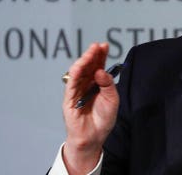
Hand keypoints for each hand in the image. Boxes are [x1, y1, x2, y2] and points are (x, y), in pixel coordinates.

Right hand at [62, 43, 118, 173]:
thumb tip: (100, 71)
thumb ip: (108, 85)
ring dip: (84, 61)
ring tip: (91, 52)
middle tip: (98, 46)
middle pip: (88, 66)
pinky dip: (74, 73)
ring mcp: (77, 90)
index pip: (98, 65)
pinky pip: (71, 84)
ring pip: (79, 72)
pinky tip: (79, 66)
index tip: (104, 46)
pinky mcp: (69, 98)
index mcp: (97, 83)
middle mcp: (86, 84)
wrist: (94, 136)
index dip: (100, 55)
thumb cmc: (103, 119)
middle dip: (93, 55)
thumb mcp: (112, 99)